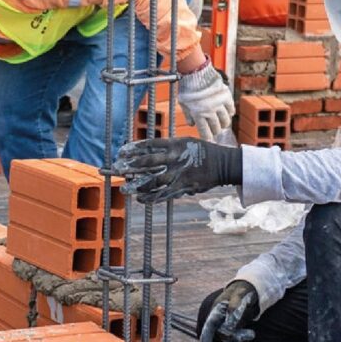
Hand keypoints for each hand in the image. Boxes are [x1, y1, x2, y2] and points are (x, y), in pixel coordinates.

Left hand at [114, 137, 241, 203]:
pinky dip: (151, 198)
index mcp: (176, 145)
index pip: (150, 145)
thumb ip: (168, 147)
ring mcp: (179, 174)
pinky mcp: (184, 187)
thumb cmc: (202, 151)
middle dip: (131, 167)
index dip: (134, 149)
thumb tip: (147, 151)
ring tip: (125, 189)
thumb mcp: (186, 142)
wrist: (223, 164)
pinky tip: (141, 199)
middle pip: (149, 163)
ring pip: (154, 181)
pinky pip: (164, 194)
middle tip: (117, 169)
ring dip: (138, 186)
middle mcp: (176, 159)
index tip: (121, 152)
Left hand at [177, 61, 235, 139]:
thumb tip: (192, 124)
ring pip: (225, 120)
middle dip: (215, 131)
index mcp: (198, 114)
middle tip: (215, 131)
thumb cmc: (187, 87)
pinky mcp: (226, 96)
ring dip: (224, 124)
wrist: (196, 71)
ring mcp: (218, 104)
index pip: (205, 132)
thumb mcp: (183, 102)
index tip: (210, 142)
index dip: (209, 139)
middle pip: (216, 128)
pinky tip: (228, 114)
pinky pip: (231, 109)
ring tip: (222, 124)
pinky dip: (230, 113)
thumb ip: (188, 115)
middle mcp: (209, 111)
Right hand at [200, 280, 258, 341]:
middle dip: (235, 336)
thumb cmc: (242, 291)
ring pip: (227, 340)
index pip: (210, 324)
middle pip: (222, 333)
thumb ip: (234, 308)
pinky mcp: (233, 332)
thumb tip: (230, 325)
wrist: (248, 292)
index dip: (206, 337)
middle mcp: (219, 320)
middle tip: (252, 334)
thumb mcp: (240, 295)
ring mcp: (225, 327)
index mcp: (217, 309)